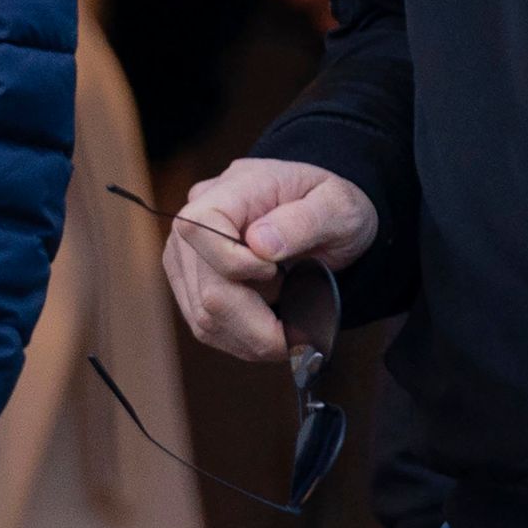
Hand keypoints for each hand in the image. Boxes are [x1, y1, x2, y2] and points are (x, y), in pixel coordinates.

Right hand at [162, 158, 377, 362]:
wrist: (324, 215)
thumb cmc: (330, 205)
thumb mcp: (338, 205)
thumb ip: (304, 221)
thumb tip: (260, 245)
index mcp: (233, 189)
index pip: (199, 227)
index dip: (233, 263)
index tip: (274, 271)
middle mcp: (199, 220)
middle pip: (206, 287)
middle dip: (256, 322)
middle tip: (298, 335)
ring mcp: (189, 253)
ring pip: (204, 315)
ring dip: (251, 337)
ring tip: (287, 333)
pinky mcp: (191, 282)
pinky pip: (206, 324)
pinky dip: (241, 339)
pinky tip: (268, 334)